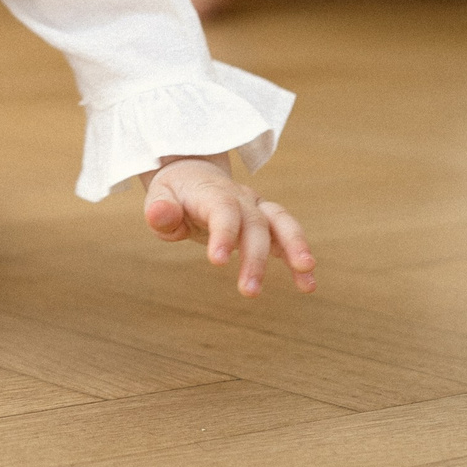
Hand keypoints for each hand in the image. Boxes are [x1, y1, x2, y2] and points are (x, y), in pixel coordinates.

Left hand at [142, 156, 315, 296]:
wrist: (194, 175)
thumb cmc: (174, 195)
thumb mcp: (159, 199)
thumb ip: (161, 211)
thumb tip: (158, 216)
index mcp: (212, 192)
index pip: (222, 209)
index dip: (223, 233)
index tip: (218, 262)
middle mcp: (240, 197)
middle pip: (254, 224)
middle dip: (255, 258)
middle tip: (249, 292)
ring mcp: (256, 207)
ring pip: (280, 222)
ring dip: (294, 247)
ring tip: (306, 275)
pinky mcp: (266, 220)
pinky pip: (287, 235)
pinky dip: (299, 256)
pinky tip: (307, 283)